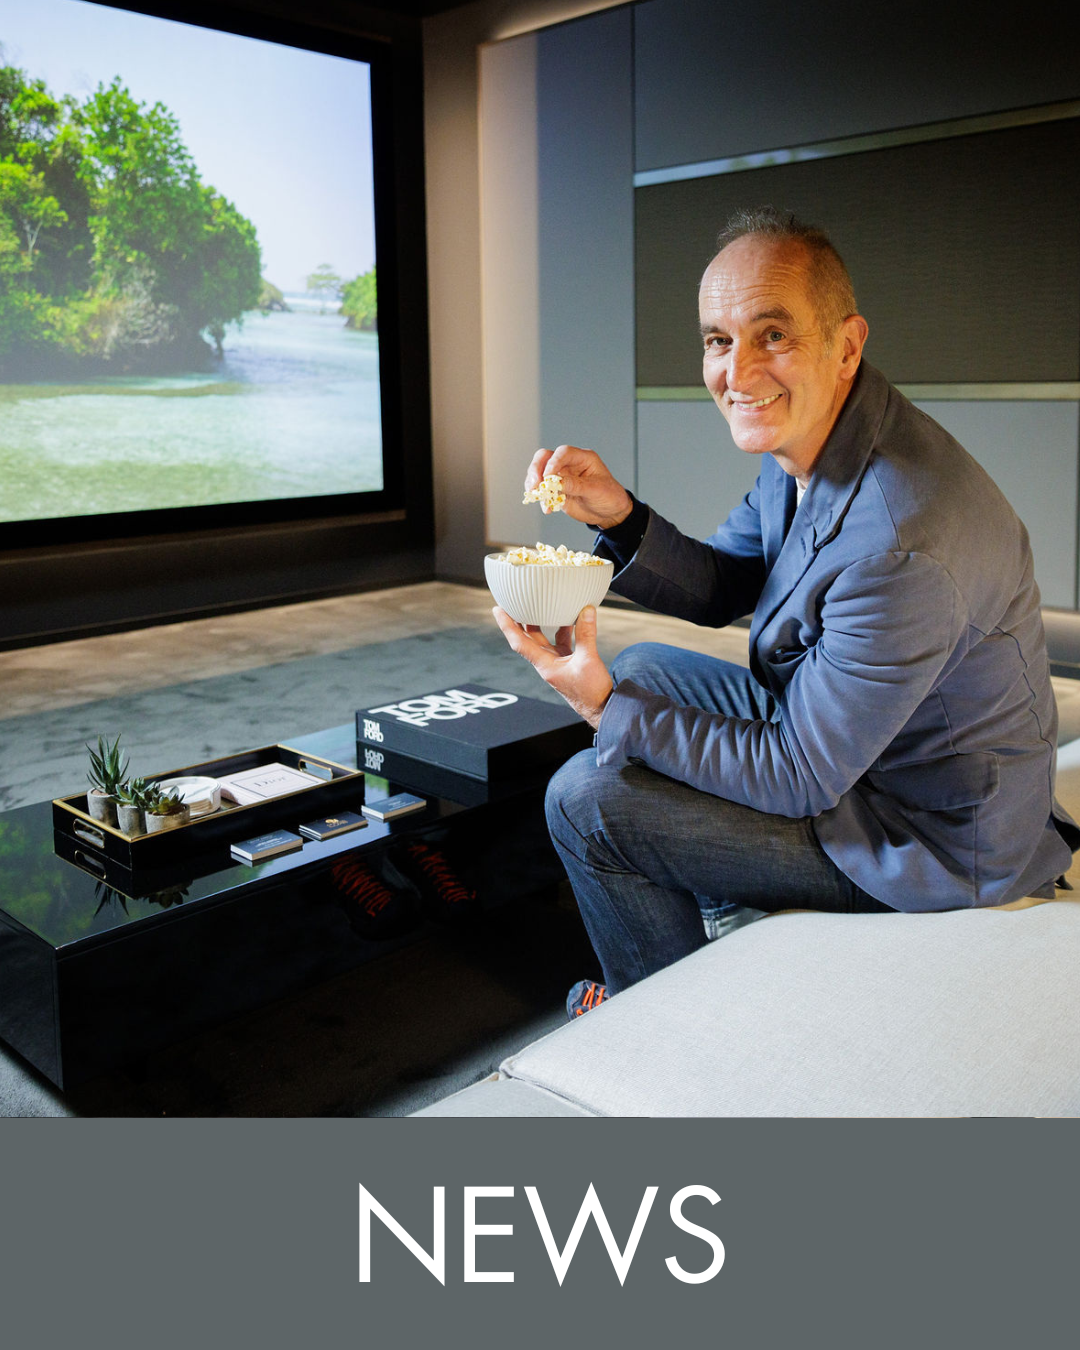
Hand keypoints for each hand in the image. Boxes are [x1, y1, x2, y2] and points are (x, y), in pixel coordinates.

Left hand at [492, 604, 613, 729]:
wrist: (601, 708)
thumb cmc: (591, 691)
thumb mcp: (588, 659)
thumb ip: (586, 634)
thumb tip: (586, 611)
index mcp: (545, 665)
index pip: (519, 642)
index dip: (507, 625)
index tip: (497, 610)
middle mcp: (547, 664)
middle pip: (528, 639)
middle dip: (519, 621)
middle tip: (512, 603)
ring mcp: (557, 664)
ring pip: (544, 640)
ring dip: (542, 623)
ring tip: (538, 605)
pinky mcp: (568, 664)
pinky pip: (561, 643)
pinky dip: (564, 630)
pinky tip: (571, 620)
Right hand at [525, 444, 632, 529]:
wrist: (610, 513)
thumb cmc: (609, 496)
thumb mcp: (596, 490)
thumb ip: (576, 485)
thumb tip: (556, 482)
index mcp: (582, 458)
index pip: (563, 453)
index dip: (553, 462)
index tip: (548, 477)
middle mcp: (569, 464)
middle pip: (545, 458)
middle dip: (536, 470)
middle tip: (534, 485)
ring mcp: (561, 477)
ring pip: (539, 473)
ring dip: (534, 484)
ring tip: (537, 496)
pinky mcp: (556, 491)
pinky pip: (543, 491)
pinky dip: (541, 499)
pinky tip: (547, 509)